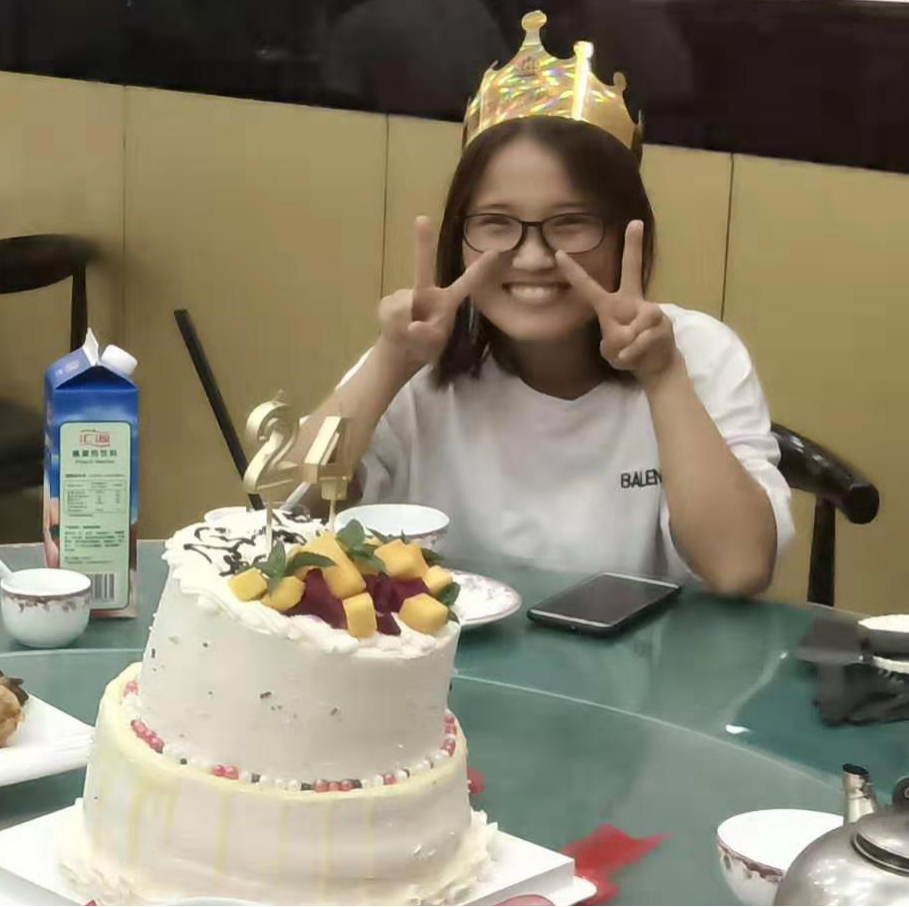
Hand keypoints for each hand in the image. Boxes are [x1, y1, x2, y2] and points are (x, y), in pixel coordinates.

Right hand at [379, 216, 498, 365]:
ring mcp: (405, 295)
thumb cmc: (424, 347)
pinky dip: (390, 325)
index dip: (479, 269)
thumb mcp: (430, 348)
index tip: (495, 252)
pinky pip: (388, 311)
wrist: (401, 352)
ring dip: (400, 324)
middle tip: (422, 218)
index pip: (466, 284)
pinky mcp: (388, 302)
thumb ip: (425, 337)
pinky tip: (395, 331)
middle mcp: (426, 293)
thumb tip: (412, 324)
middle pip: (423, 265)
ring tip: (405, 336)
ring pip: (400, 305)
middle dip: (423, 242)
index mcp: (447, 303)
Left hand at [556, 220, 677, 380]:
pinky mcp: (664, 323)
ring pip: (633, 326)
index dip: (573, 271)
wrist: (657, 363)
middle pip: (632, 270)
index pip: (589, 286)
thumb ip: (615, 342)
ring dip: (629, 346)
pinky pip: (642, 340)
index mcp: (611, 305)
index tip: (558, 252)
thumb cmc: (630, 352)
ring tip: (632, 352)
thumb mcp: (613, 351)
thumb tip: (630, 334)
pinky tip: (640, 356)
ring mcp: (650, 310)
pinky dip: (636, 353)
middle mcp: (631, 301)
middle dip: (633, 246)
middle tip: (635, 223)